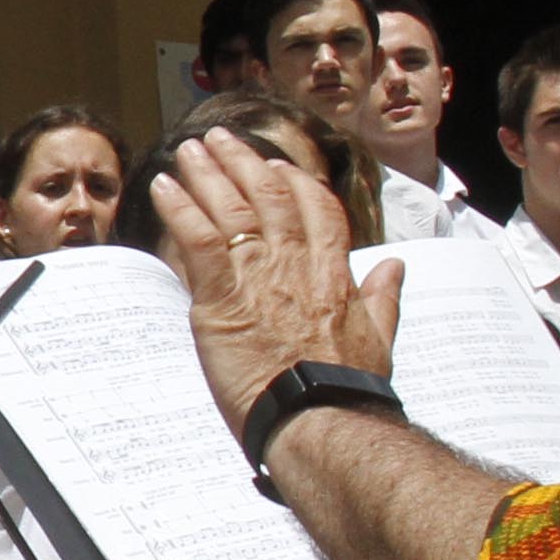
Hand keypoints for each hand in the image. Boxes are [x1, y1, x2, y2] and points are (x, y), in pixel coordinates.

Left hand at [146, 128, 402, 429]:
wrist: (320, 419)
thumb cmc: (346, 390)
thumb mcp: (379, 338)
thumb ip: (384, 297)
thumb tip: (396, 267)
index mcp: (333, 273)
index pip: (317, 208)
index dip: (294, 182)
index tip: (278, 164)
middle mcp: (296, 264)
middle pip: (269, 196)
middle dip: (243, 163)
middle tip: (220, 140)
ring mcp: (260, 277)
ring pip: (232, 209)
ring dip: (207, 174)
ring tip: (189, 150)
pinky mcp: (223, 299)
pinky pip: (198, 240)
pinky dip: (180, 209)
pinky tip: (163, 187)